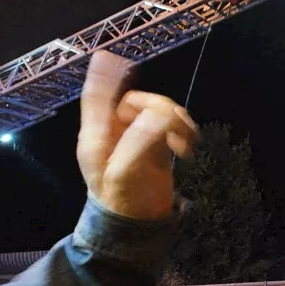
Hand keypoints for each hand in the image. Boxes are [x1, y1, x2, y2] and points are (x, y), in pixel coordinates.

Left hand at [76, 52, 199, 220]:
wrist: (136, 229)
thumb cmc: (122, 202)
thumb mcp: (125, 172)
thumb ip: (140, 140)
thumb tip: (161, 114)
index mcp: (97, 136)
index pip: (96, 98)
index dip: (102, 77)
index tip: (109, 56)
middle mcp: (114, 133)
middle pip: (137, 101)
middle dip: (160, 109)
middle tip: (176, 126)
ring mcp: (135, 139)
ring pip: (157, 111)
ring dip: (176, 122)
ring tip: (187, 144)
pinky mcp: (154, 147)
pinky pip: (170, 126)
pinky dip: (182, 132)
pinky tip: (188, 148)